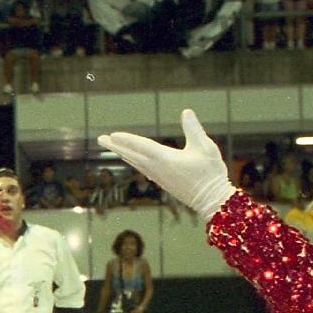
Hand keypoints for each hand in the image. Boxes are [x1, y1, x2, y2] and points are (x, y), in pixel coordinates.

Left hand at [98, 109, 233, 217]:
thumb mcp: (206, 147)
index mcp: (165, 159)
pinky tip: (131, 159)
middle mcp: (157, 169)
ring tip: (111, 146)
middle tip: (100, 139)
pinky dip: (133, 161)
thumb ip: (194, 129)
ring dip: (122, 153)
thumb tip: (186, 111)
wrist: (212, 201)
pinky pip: (142, 168)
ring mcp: (158, 177)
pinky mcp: (162, 182)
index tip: (112, 134)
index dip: (127, 139)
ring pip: (135, 162)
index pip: (141, 146)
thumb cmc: (211, 173)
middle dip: (115, 146)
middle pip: (132, 155)